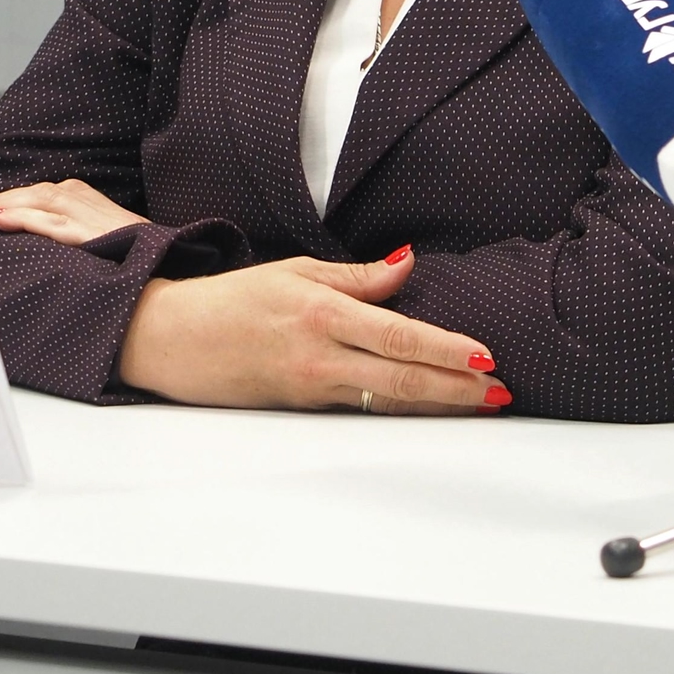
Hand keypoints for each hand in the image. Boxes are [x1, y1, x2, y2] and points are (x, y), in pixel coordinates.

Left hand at [0, 179, 147, 244]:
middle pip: (26, 194)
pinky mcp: (87, 232)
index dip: (0, 202)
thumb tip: (24, 235)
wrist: (164, 264)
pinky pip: (48, 221)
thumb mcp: (94, 234)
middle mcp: (79, 197)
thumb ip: (62, 228)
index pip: (31, 194)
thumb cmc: (128, 254)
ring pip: (32, 202)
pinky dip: (21, 218)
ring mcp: (83, 213)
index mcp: (80, 196)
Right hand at [119, 247, 507, 415]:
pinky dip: (402, 409)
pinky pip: (363, 409)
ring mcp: (312, 390)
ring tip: (481, 404)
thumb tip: (406, 264)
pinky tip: (430, 408)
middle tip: (501, 392)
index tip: (485, 357)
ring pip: (388, 402)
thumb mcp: (296, 270)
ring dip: (438, 405)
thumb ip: (357, 275)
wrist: (173, 340)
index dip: (446, 351)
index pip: (400, 336)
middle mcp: (321, 357)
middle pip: (403, 380)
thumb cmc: (233, 300)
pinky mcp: (303, 409)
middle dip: (458, 390)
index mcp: (323, 313)